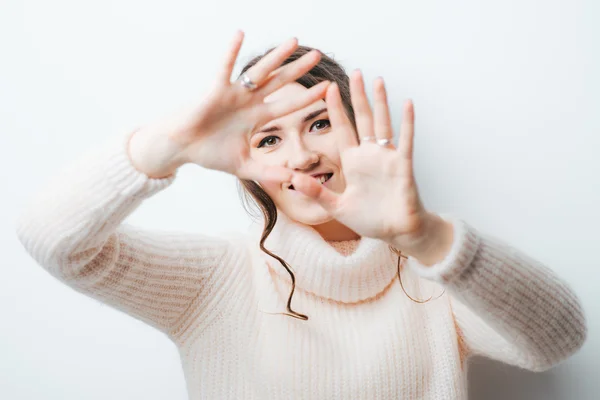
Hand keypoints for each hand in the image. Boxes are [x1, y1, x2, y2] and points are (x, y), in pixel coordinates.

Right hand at [130, 30, 329, 180]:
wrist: (181, 148)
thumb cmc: (209, 153)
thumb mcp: (244, 167)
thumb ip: (268, 173)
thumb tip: (293, 180)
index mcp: (257, 116)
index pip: (288, 104)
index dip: (307, 97)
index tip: (328, 88)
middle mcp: (249, 101)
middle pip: (279, 82)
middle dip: (298, 69)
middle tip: (319, 55)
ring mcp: (233, 93)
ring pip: (259, 71)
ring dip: (276, 57)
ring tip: (294, 41)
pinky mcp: (215, 90)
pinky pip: (225, 68)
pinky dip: (231, 51)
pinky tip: (241, 33)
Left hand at [290, 70, 429, 248]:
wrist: (397, 233)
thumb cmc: (370, 220)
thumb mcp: (337, 207)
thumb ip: (316, 193)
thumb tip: (292, 180)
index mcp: (353, 162)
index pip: (342, 130)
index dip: (335, 110)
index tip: (326, 88)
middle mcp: (369, 155)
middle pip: (363, 119)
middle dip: (358, 96)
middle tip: (355, 72)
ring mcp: (387, 158)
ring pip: (383, 123)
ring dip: (380, 102)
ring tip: (377, 80)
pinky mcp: (403, 166)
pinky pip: (406, 140)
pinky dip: (407, 122)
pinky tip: (407, 103)